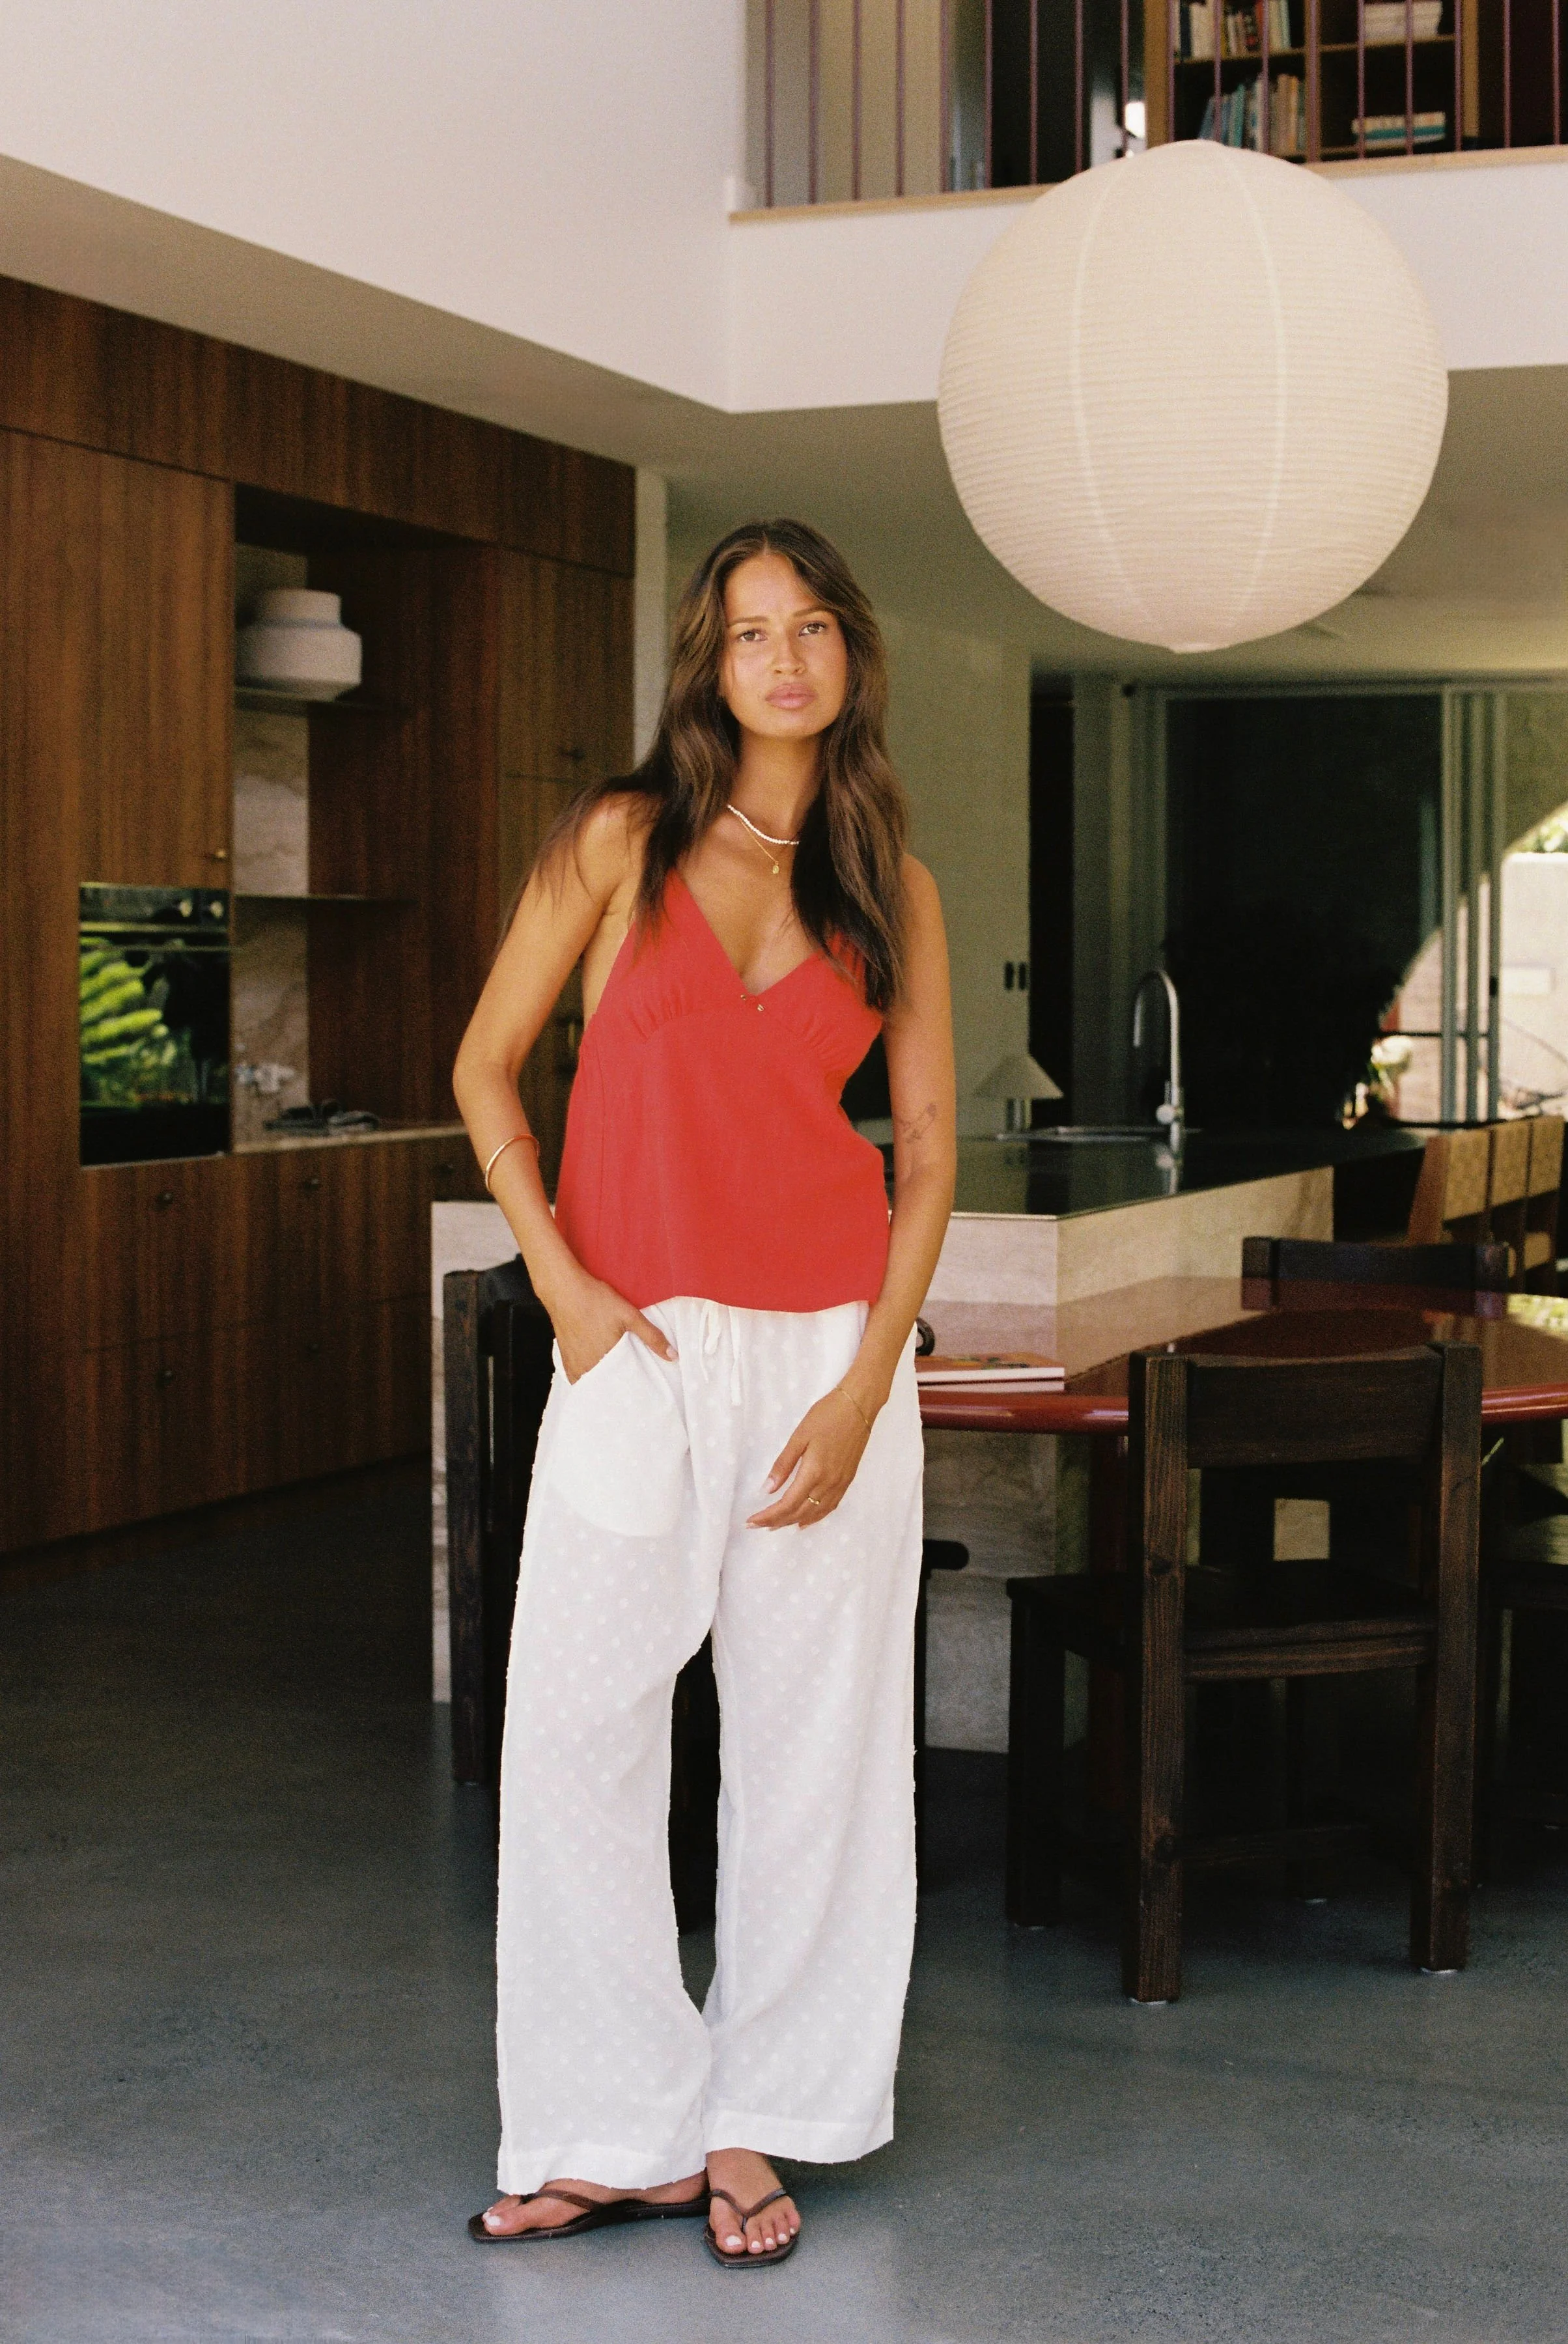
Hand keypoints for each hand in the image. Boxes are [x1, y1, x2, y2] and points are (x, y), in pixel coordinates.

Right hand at [546, 1268, 675, 1384]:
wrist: (564, 1290)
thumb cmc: (596, 1300)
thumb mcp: (629, 1315)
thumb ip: (651, 1337)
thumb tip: (673, 1356)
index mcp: (606, 1361)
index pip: (624, 1385)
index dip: (634, 1387)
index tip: (643, 1387)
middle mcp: (587, 1368)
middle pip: (608, 1386)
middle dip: (619, 1386)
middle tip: (632, 1383)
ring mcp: (574, 1365)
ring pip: (593, 1383)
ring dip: (604, 1382)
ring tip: (617, 1378)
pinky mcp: (566, 1361)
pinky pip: (579, 1378)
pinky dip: (589, 1377)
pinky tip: (598, 1370)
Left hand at [747, 1386, 874, 1530]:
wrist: (859, 1406)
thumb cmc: (826, 1415)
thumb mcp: (799, 1436)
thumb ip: (783, 1464)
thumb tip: (767, 1490)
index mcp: (814, 1472)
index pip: (787, 1504)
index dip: (768, 1515)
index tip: (751, 1521)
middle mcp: (829, 1483)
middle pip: (800, 1512)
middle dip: (777, 1522)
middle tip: (757, 1525)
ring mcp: (840, 1484)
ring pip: (815, 1514)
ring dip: (794, 1522)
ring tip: (775, 1525)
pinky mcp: (848, 1480)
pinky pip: (829, 1507)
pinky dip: (814, 1518)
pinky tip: (805, 1521)